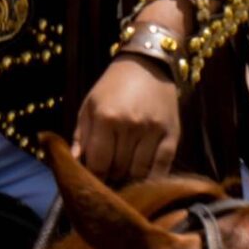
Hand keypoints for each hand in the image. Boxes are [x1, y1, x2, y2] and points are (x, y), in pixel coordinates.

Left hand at [73, 58, 179, 186]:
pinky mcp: (172, 135)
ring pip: (139, 173)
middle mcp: (130, 125)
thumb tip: (75, 164)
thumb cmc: (112, 87)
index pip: (98, 164)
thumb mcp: (89, 106)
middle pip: (118, 170)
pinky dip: (152, 179)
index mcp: (106, 118)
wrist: (147, 65)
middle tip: (108, 179)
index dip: (94, 178)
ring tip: (124, 177)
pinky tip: (143, 178)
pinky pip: (161, 168)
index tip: (93, 183)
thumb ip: (81, 137)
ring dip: (130, 180)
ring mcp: (153, 131)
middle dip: (111, 178)